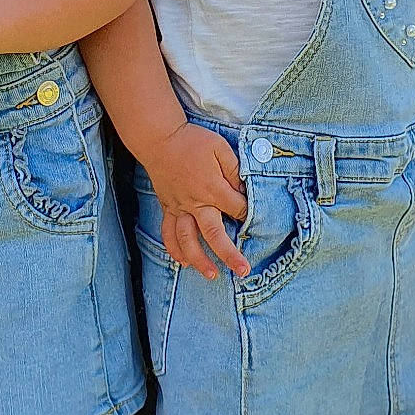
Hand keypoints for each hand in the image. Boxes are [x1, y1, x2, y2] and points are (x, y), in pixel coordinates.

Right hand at [142, 121, 248, 279]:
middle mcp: (195, 203)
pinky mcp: (168, 208)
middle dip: (229, 254)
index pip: (237, 209)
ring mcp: (179, 208)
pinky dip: (174, 249)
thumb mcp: (220, 148)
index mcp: (212, 188)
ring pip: (188, 240)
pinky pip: (168, 233)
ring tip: (211, 274)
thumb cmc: (192, 141)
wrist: (160, 139)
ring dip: (199, 260)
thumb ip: (235, 169)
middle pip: (214, 234)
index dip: (248, 214)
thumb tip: (245, 190)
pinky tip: (182, 261)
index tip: (255, 216)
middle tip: (243, 270)